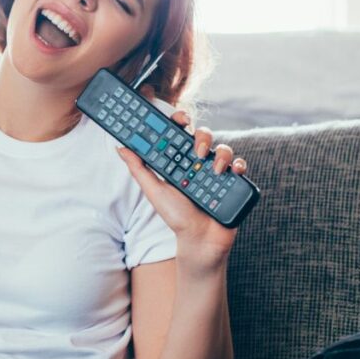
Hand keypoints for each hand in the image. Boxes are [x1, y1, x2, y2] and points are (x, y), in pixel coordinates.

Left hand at [116, 110, 247, 274]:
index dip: (181, 121)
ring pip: (222, 148)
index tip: (179, 119)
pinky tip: (230, 173)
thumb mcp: (154, 190)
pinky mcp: (233, 181)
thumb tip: (120, 147)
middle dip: (201, 135)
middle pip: (203, 136)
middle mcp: (199, 163)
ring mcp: (217, 171)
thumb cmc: (176, 216)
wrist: (199, 239)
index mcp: (180, 161)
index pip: (180, 134)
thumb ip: (138, 169)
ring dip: (219, 153)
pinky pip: (240, 165)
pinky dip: (237, 165)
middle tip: (195, 150)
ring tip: (213, 169)